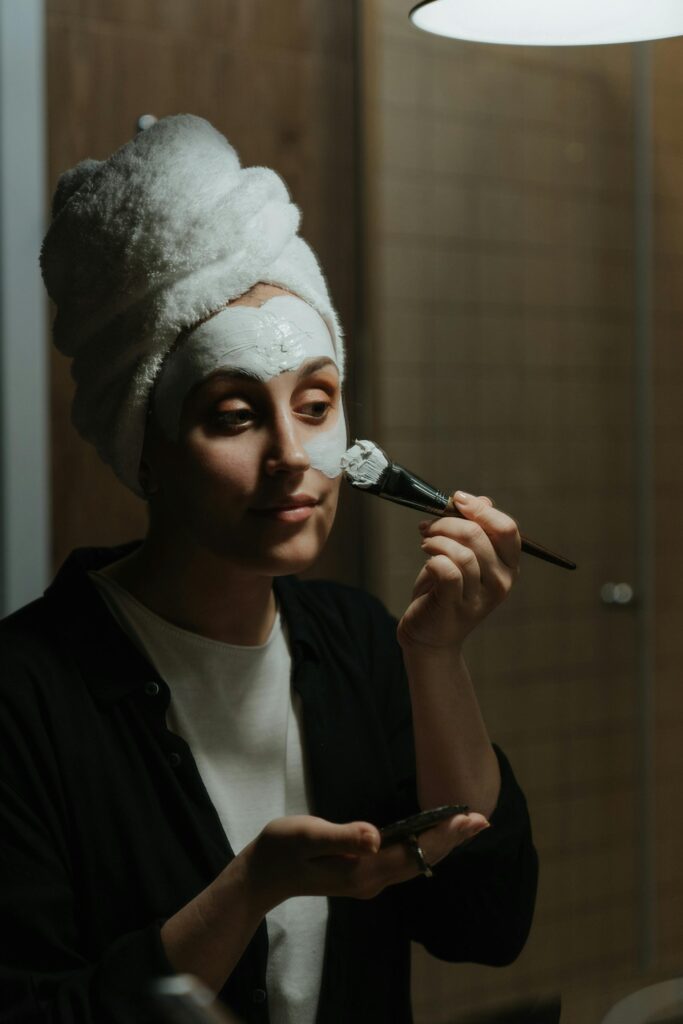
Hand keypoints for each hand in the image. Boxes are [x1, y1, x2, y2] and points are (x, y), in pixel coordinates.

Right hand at [239, 811, 489, 910]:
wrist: (261, 876)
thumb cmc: (281, 849)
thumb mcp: (307, 836)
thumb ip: (342, 836)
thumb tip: (377, 837)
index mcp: (362, 871)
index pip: (414, 852)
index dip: (443, 835)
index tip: (469, 817)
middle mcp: (371, 881)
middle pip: (422, 861)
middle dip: (453, 839)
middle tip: (482, 817)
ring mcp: (368, 881)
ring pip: (416, 863)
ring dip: (442, 844)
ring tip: (467, 824)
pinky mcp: (363, 875)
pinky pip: (404, 862)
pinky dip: (424, 847)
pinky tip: (433, 836)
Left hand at [397, 492, 519, 652]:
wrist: (430, 635)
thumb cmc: (445, 591)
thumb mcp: (463, 555)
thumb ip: (475, 529)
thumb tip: (482, 501)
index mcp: (508, 566)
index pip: (507, 528)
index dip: (481, 509)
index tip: (457, 499)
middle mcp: (501, 583)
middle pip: (479, 536)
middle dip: (448, 523)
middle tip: (429, 527)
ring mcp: (480, 598)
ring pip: (462, 552)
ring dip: (437, 540)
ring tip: (426, 543)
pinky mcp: (455, 607)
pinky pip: (447, 571)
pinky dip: (433, 558)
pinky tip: (427, 560)